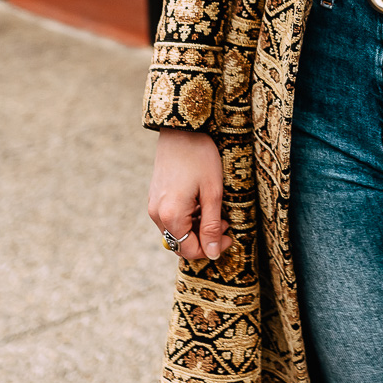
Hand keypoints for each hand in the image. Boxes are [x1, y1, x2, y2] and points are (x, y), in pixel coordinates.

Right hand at [148, 128, 230, 261]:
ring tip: (214, 210)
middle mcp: (157, 214)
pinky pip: (170, 218)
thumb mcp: (213, 193)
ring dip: (196, 228)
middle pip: (180, 243)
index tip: (229, 236)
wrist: (181, 129)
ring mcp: (153, 205)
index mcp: (171, 215)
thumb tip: (212, 254)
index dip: (211, 248)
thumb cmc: (200, 157)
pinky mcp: (155, 197)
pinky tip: (200, 202)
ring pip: (176, 231)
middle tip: (224, 223)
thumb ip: (211, 226)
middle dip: (204, 239)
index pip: (189, 250)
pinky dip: (187, 218)